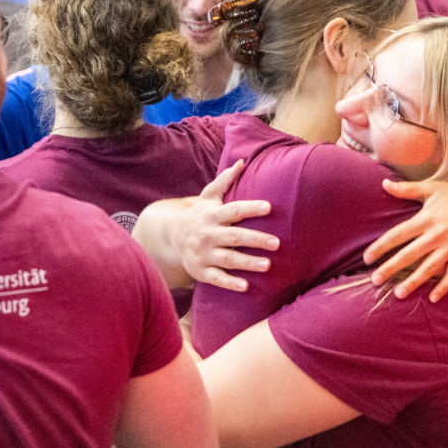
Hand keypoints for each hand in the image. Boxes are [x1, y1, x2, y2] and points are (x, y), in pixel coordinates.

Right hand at [136, 160, 278, 291]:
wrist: (171, 236)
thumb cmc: (199, 215)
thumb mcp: (208, 197)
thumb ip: (225, 180)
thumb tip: (242, 161)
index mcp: (212, 215)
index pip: (233, 210)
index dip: (250, 208)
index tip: (269, 207)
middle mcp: (207, 234)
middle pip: (234, 237)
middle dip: (255, 239)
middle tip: (277, 243)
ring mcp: (203, 253)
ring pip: (227, 259)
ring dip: (247, 263)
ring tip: (268, 265)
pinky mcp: (200, 270)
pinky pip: (216, 278)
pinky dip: (230, 283)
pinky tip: (246, 286)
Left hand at [364, 175, 447, 301]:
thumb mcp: (431, 188)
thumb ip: (406, 189)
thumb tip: (383, 183)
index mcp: (425, 218)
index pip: (397, 235)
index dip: (381, 247)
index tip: (367, 258)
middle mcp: (437, 234)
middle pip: (409, 255)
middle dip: (390, 268)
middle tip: (375, 280)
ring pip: (429, 268)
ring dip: (414, 282)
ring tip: (398, 294)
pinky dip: (444, 287)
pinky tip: (432, 298)